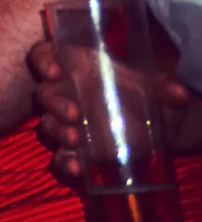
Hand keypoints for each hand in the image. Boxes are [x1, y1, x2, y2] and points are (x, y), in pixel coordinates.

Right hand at [32, 35, 193, 186]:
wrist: (157, 123)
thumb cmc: (145, 92)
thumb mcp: (156, 85)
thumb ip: (165, 86)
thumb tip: (178, 92)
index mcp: (76, 66)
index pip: (45, 55)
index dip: (43, 60)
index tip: (54, 70)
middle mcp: (66, 91)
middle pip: (45, 93)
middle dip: (55, 104)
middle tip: (74, 114)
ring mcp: (68, 121)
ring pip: (49, 123)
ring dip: (59, 131)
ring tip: (76, 140)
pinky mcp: (77, 148)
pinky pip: (61, 153)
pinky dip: (65, 160)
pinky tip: (77, 166)